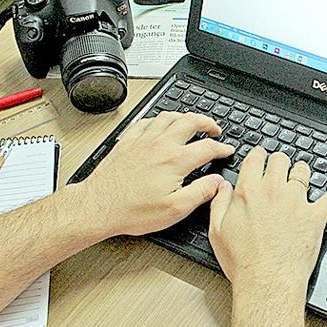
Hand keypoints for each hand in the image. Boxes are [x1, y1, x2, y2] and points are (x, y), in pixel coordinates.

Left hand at [79, 112, 234, 236]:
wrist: (98, 206)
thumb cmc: (133, 211)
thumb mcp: (175, 209)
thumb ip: (201, 192)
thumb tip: (217, 182)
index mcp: (175, 161)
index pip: (208, 147)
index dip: (222, 148)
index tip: (227, 151)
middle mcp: (160, 144)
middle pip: (191, 121)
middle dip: (208, 122)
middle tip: (215, 129)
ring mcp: (142, 140)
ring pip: (168, 116)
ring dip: (184, 116)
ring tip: (192, 122)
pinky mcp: (127, 141)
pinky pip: (146, 121)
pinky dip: (158, 120)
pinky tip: (159, 125)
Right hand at [208, 148, 326, 304]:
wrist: (267, 281)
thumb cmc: (243, 261)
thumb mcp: (217, 231)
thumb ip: (219, 203)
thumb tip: (221, 187)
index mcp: (249, 192)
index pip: (255, 160)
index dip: (258, 155)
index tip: (260, 156)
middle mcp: (274, 191)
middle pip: (281, 160)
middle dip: (279, 161)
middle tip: (279, 165)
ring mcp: (297, 202)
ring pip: (303, 172)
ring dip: (301, 171)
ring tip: (302, 173)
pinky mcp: (315, 216)